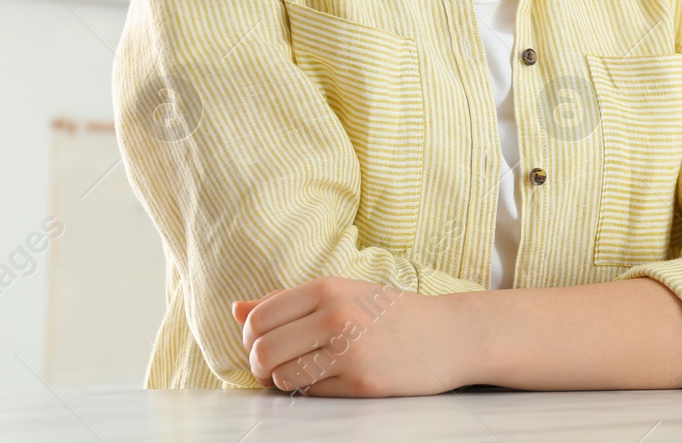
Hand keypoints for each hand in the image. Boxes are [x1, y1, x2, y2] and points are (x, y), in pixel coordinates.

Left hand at [231, 275, 470, 396]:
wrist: (445, 335)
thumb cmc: (386, 312)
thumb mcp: (338, 293)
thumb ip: (285, 301)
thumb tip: (235, 310)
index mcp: (325, 288)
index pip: (259, 318)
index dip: (250, 338)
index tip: (261, 344)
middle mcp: (334, 316)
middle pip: (263, 350)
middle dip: (259, 364)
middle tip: (272, 366)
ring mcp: (349, 350)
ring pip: (282, 376)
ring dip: (281, 381)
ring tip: (297, 373)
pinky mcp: (361, 381)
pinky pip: (310, 393)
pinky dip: (308, 391)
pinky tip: (325, 379)